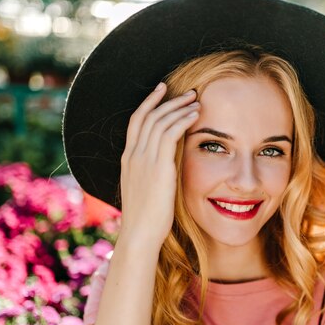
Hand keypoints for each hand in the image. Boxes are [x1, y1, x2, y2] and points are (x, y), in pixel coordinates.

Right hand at [119, 83, 199, 246]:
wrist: (140, 234)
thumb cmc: (146, 219)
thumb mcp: (145, 191)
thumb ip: (151, 175)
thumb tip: (164, 170)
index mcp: (128, 159)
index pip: (136, 121)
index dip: (149, 102)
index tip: (162, 90)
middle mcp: (133, 155)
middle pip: (149, 115)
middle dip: (169, 100)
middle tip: (188, 91)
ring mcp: (144, 160)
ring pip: (161, 121)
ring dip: (180, 107)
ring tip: (197, 100)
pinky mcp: (158, 167)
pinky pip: (171, 133)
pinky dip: (183, 120)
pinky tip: (196, 115)